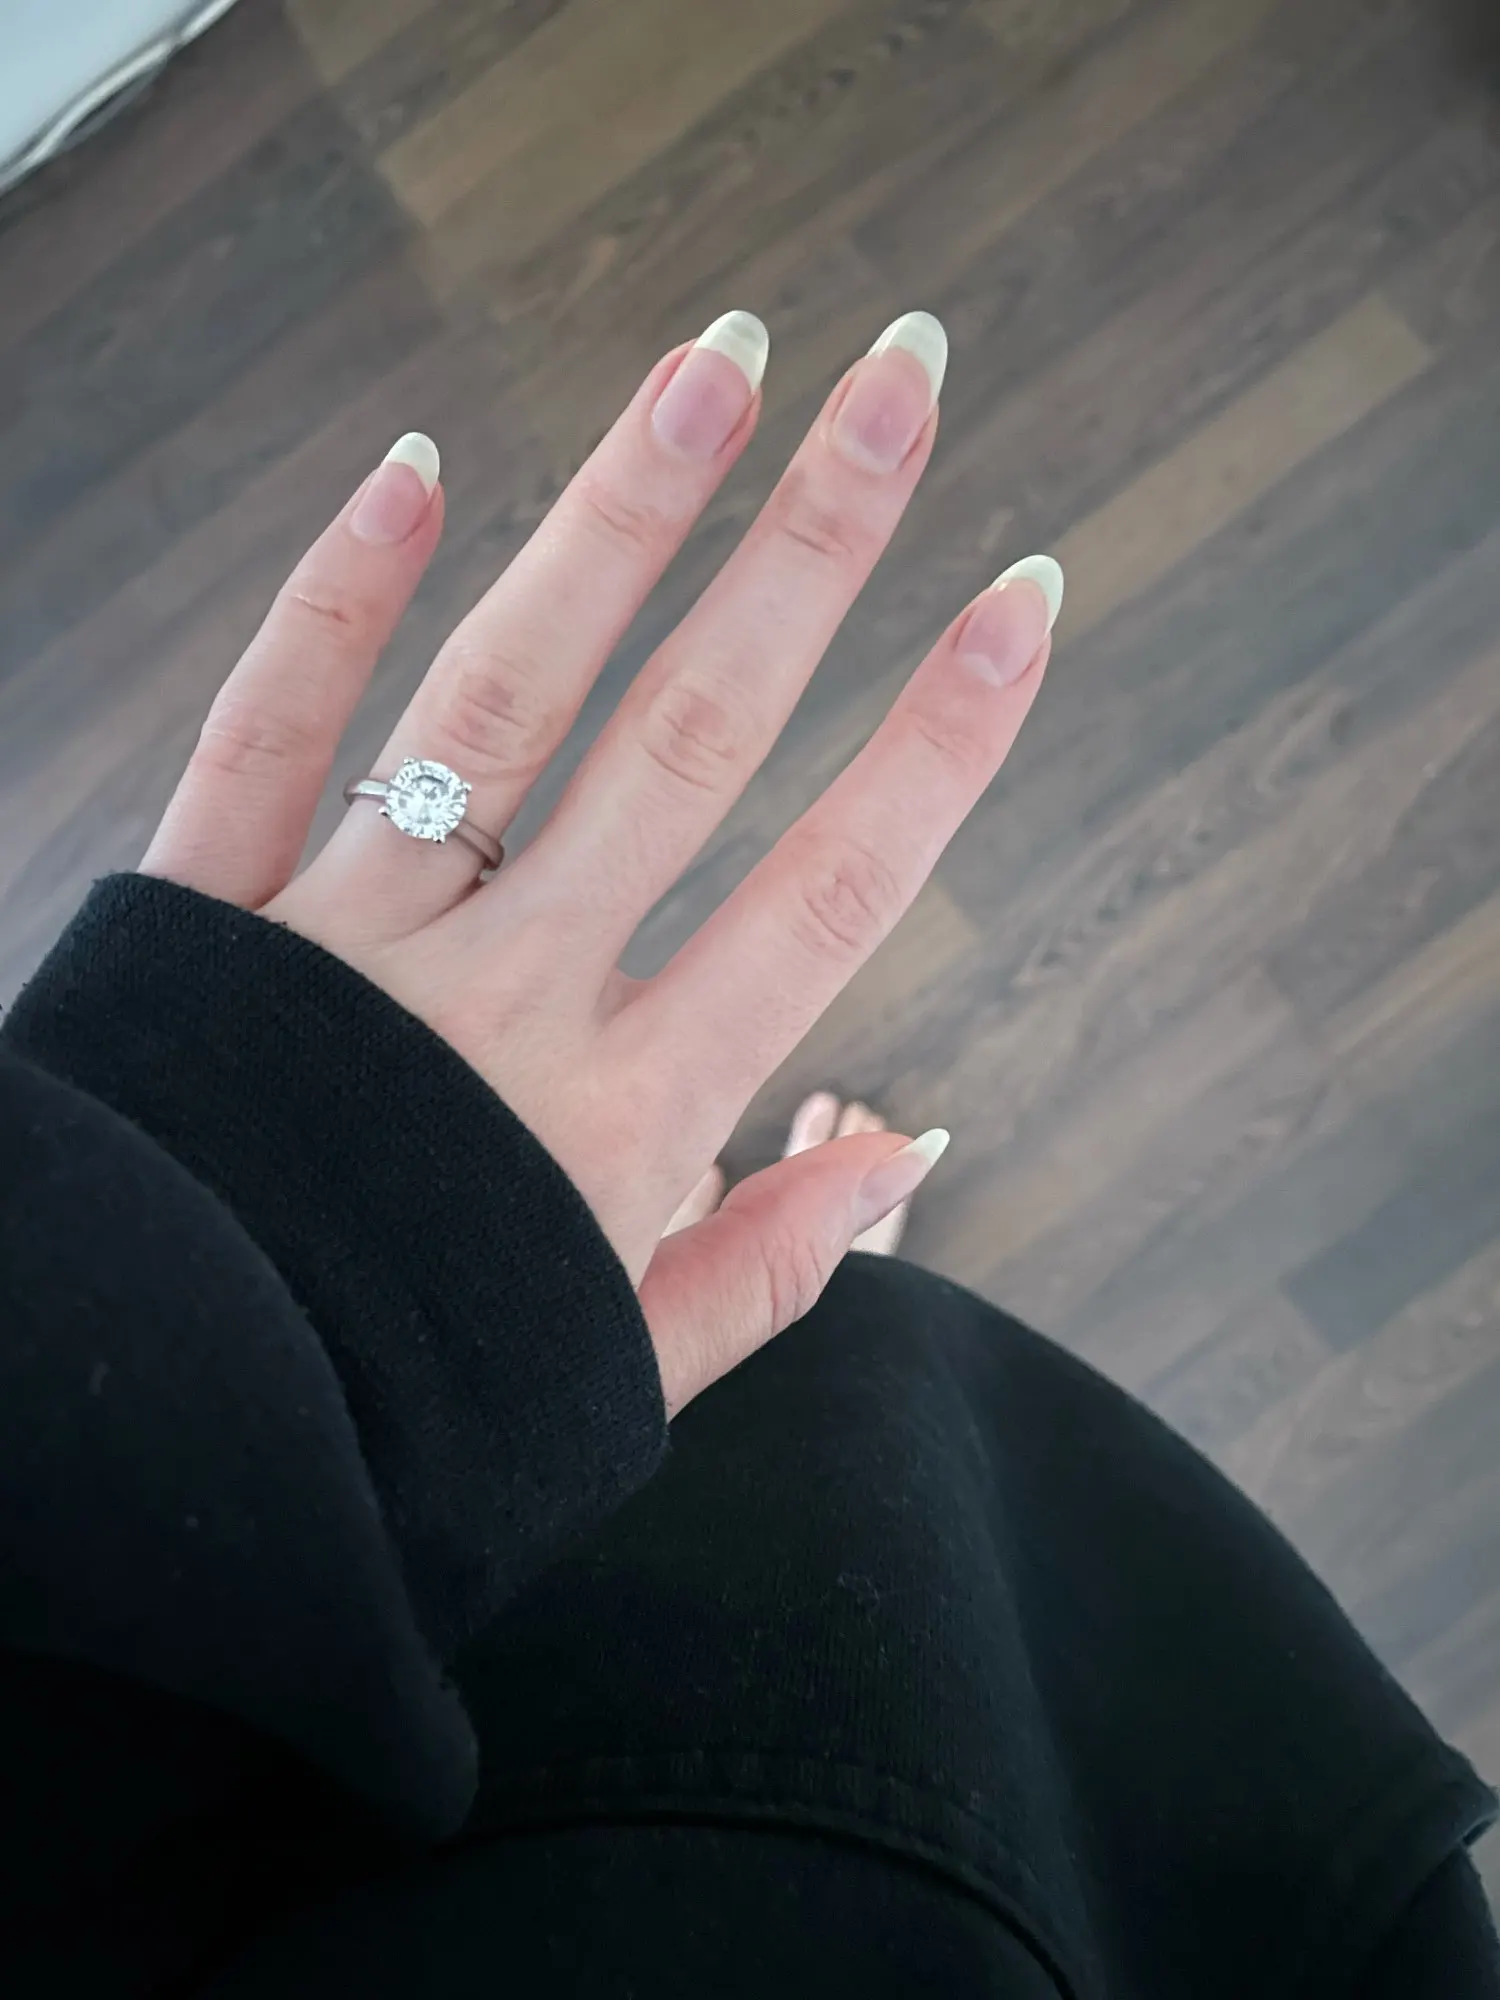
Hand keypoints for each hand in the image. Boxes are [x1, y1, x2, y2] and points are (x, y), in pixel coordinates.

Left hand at [142, 309, 1060, 1414]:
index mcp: (625, 1115)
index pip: (832, 889)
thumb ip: (763, 1268)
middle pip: (692, 736)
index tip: (1027, 595)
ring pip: (505, 692)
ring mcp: (351, 935)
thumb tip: (902, 1141)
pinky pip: (270, 727)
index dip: (947, 734)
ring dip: (618, 519)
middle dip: (815, 550)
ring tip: (712, 368)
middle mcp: (505, 996)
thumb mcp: (611, 1378)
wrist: (154, 1435)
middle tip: (903, 378)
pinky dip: (336, 595)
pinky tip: (415, 469)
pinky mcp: (206, 914)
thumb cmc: (399, 1418)